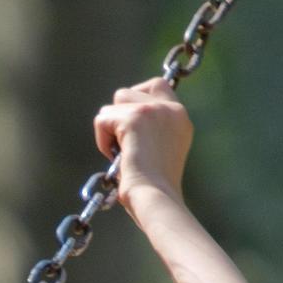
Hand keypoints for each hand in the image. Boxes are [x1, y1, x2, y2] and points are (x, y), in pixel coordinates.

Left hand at [92, 78, 193, 208]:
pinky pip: (103, 119)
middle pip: (130, 91)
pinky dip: (102, 140)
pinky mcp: (135, 117)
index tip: (130, 125)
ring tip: (121, 153)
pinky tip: (115, 158)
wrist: (156, 197)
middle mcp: (171, 109)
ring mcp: (154, 110)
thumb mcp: (159, 151)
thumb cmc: (154, 188)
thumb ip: (150, 130)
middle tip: (122, 140)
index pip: (158, 85)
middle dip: (119, 112)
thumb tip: (121, 121)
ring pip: (115, 102)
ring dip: (110, 127)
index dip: (137, 99)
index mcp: (180, 118)